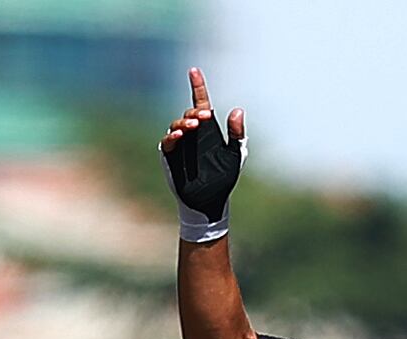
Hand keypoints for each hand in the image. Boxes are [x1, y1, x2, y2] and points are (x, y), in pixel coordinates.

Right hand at [160, 67, 246, 240]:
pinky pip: (168, 142)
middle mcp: (193, 133)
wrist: (212, 200)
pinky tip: (180, 135)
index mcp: (208, 130)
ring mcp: (181, 144)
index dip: (197, 86)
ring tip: (192, 126)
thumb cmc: (224, 178)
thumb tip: (237, 110)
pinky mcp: (171, 156)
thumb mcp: (235, 155)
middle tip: (204, 116)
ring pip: (176, 124)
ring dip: (183, 122)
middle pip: (188, 113)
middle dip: (194, 112)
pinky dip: (173, 136)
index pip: (201, 102)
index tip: (194, 70)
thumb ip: (237, 134)